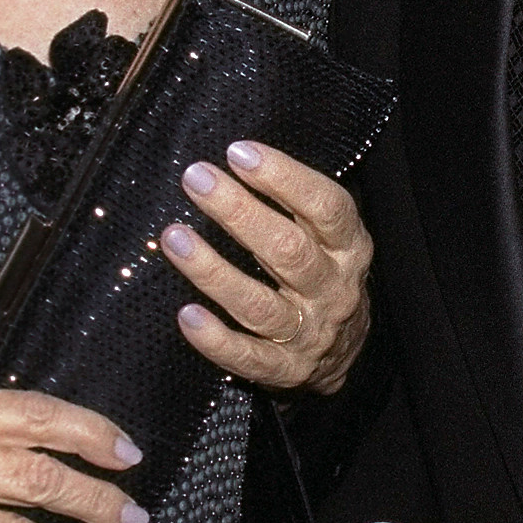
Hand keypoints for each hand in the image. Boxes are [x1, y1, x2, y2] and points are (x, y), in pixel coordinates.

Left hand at [160, 140, 371, 395]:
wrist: (344, 352)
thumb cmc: (319, 272)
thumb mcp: (325, 235)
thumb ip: (293, 203)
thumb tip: (234, 156)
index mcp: (349, 248)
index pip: (326, 208)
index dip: (284, 177)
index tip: (238, 152)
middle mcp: (333, 290)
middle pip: (288, 250)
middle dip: (238, 211)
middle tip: (196, 178)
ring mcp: (309, 333)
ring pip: (259, 304)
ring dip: (213, 270)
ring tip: (174, 237)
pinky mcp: (284, 370)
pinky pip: (247, 357)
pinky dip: (216, 339)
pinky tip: (187, 315)